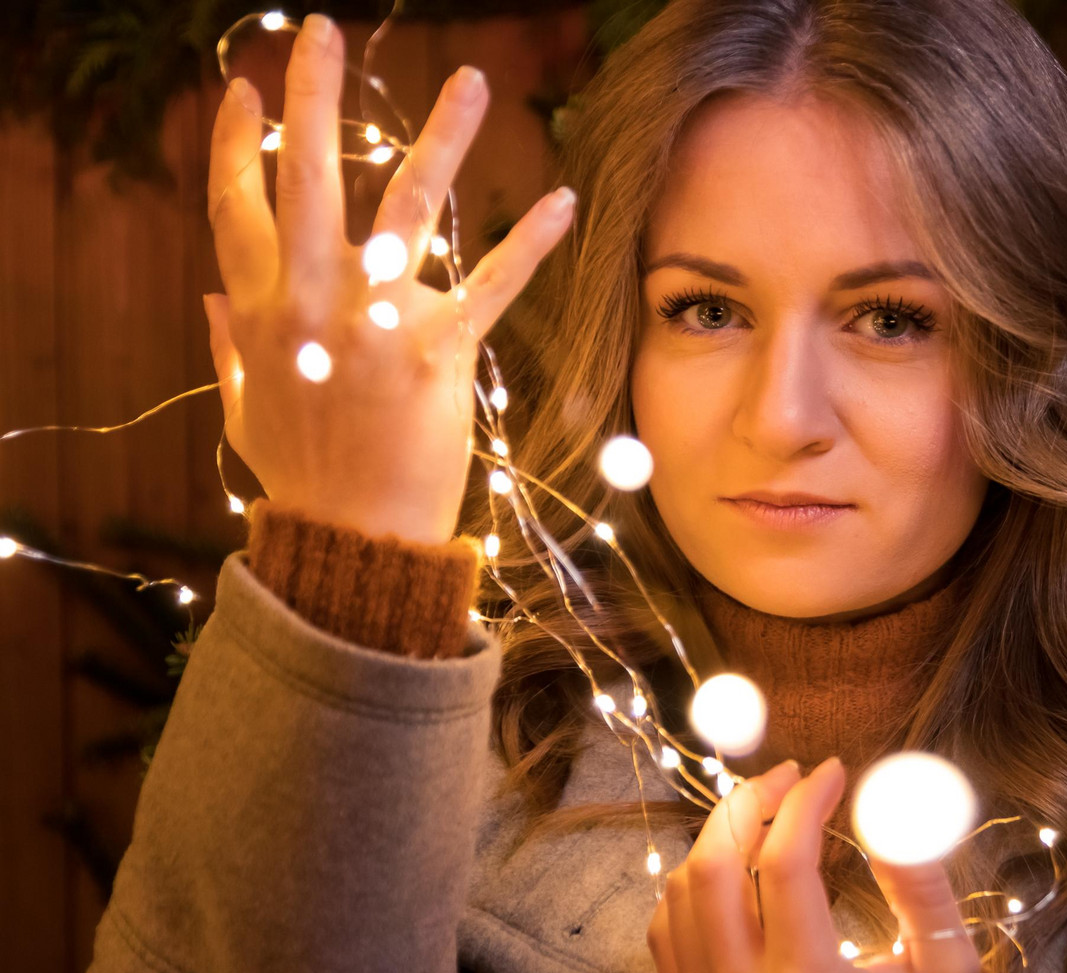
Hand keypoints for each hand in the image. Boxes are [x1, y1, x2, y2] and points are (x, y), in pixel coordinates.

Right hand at [202, 12, 575, 543]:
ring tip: (473, 82)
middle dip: (314, 97)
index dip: (237, 143)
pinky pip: (494, 283)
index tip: (249, 89)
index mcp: (261, 310)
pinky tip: (562, 199)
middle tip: (323, 32)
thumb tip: (214, 299)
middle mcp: (315, 299)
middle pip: (309, 177)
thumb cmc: (303, 476)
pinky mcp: (443, 347)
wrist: (355, 539)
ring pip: (411, 206)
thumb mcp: (248, 407)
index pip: (235, 205)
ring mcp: (380, 318)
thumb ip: (232, 346)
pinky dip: (531, 241)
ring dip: (443, 137)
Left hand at [647, 757, 985, 972]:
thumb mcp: (944, 972)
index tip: (832, 772)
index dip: (807, 801)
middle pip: (715, 866)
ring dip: (719, 837)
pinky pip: (667, 928)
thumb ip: (924, 890)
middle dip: (748, 803)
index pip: (786, 862)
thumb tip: (890, 809)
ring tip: (764, 815)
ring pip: (683, 890)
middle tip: (785, 777)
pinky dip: (693, 883)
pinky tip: (733, 867)